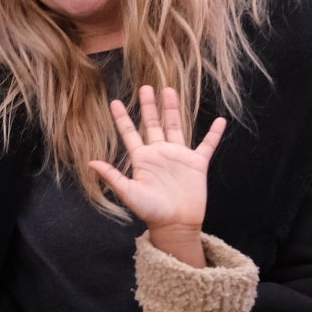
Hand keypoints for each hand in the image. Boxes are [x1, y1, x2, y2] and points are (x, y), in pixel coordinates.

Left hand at [90, 87, 222, 265]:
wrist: (175, 224)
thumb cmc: (151, 211)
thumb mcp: (129, 192)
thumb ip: (112, 176)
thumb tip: (90, 161)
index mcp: (142, 158)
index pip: (129, 133)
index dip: (122, 118)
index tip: (115, 101)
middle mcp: (159, 153)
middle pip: (153, 124)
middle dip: (149, 106)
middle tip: (146, 87)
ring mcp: (178, 156)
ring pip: (175, 126)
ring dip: (173, 109)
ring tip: (170, 90)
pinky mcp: (196, 163)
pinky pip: (207, 145)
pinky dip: (214, 134)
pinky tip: (221, 121)